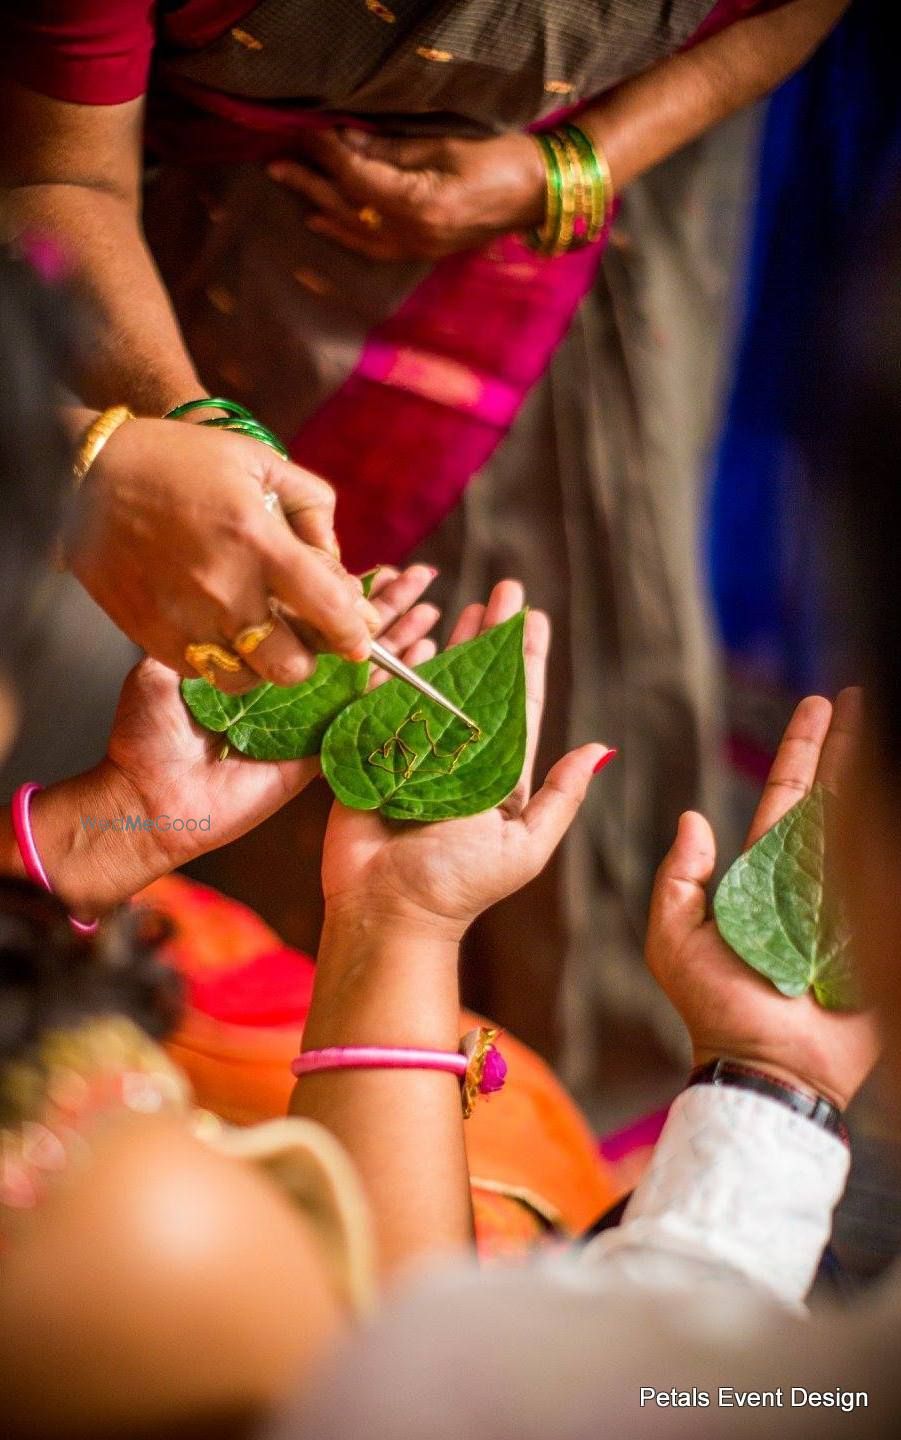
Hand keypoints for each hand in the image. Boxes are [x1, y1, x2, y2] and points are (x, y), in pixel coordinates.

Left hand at [30, 566, 440, 912]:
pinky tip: (424, 659)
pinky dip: (395, 687)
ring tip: (433, 609)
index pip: (308, 616)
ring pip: (365, 671)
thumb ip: (193, 636)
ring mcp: (307, 719)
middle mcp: (287, 686)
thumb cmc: (146, 738)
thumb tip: (208, 592)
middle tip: (421, 576)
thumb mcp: (162, 669)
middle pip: (347, 637)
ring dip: (401, 639)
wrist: (149, 799)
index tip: (373, 562)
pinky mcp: (317, 753)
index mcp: (256, 662)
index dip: (341, 589)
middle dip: (386, 606)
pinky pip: (362, 716)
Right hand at [66, 416, 381, 690]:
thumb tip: (337, 563)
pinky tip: (219, 630)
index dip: (353, 632)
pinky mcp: (152, 637)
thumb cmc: (181, 462)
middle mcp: (224, 590)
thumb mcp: (261, 462)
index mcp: (259, 542)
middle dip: (308, 657)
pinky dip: (220, 661)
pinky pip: (204, 672)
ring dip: (263, 665)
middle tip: (303, 636)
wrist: (87, 477)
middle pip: (292, 666)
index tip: (357, 637)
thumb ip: (314, 509)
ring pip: (247, 679)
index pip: (330, 610)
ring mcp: (185, 620)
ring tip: (260, 636)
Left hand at [268, 129, 545, 260]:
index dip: (328, 156)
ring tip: (293, 190)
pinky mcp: (425, 252)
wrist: (542, 196)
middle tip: (277, 165)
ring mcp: (419, 249)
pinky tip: (326, 224)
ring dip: (322, 210)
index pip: (358, 180)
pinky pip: (374, 248)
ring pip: (357, 232)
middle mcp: (414, 235)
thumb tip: (346, 143)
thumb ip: (392, 152)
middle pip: (349, 209)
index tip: (306, 133)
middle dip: (312, 184)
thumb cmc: (501, 161)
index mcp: (420, 206)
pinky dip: (346, 234)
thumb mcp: (444, 147)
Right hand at [321, 579, 612, 939]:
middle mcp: (459, 755)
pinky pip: (385, 700)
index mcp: (498, 773)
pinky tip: (413, 640)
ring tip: (465, 602)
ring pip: (437, 683)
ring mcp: (414, 751)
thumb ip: (559, 798)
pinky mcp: (371, 754)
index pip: (519, 701)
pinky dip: (397, 670)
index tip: (537, 617)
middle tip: (507, 589)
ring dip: (452, 643)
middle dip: (494, 634)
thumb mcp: (524, 846)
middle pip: (480, 680)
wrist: (388, 911)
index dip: (528, 658)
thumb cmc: (458, 886)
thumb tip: (601, 748)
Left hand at [646, 688, 879, 1110]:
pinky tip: (892, 804)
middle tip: (863, 700)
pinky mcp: (875, 934)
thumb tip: (693, 817)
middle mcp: (809, 879)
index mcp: (764, 873)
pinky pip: (886, 875)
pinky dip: (889, 839)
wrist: (765, 1067)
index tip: (822, 707)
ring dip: (875, 782)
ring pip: (866, 826)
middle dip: (850, 748)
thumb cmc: (714, 1008)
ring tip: (884, 734)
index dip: (806, 751)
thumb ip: (679, 880)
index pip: (789, 795)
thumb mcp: (673, 940)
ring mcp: (847, 904)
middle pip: (836, 798)